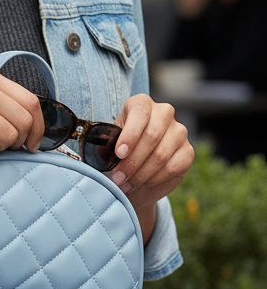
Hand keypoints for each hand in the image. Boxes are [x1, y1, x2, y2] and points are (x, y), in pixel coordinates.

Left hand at [110, 94, 193, 234]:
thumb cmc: (118, 154)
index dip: (129, 135)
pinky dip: (155, 178)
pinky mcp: (188, 151)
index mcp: (141, 104)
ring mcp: (179, 131)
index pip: (139, 113)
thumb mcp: (107, 146)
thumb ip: (105, 146)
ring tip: (126, 184)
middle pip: (151, 136)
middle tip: (118, 178)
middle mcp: (163, 113)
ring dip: (141, 173)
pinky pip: (173, 166)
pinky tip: (143, 182)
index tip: (119, 154)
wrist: (135, 174)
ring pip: (161, 153)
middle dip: (132, 161)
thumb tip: (100, 153)